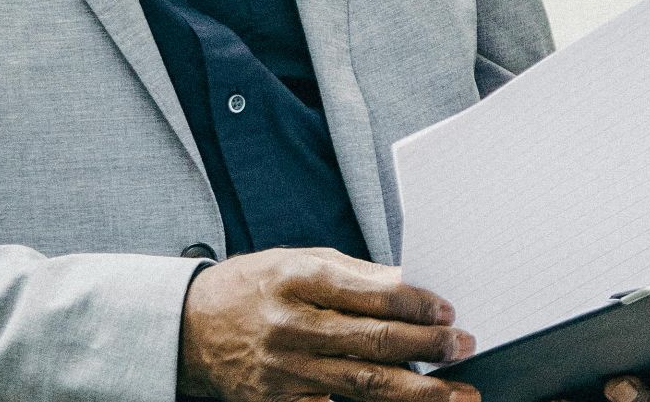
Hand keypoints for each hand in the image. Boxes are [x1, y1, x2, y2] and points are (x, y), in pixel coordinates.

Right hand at [177, 246, 480, 401]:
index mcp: (295, 279)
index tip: (446, 310)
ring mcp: (284, 369)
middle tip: (463, 345)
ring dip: (418, 391)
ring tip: (458, 394)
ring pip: (363, 384)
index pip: (369, 293)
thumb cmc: (248, 288)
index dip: (415, 303)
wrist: (185, 330)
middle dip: (427, 345)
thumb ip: (349, 274)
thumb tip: (404, 282)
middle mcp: (290, 325)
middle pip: (373, 341)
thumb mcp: (292, 262)